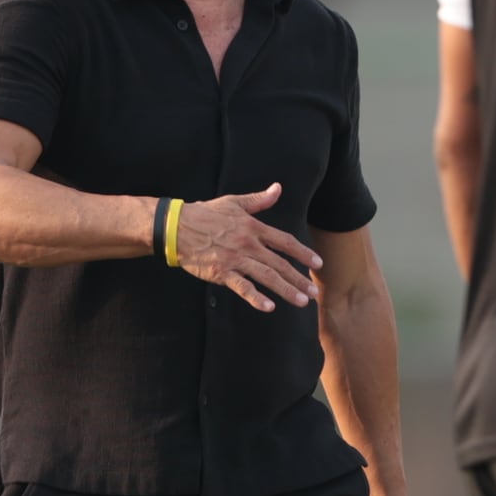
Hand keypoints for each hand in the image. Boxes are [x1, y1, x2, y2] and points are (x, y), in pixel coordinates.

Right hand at [174, 183, 322, 312]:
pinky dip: (256, 297)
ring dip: (285, 290)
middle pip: (279, 263)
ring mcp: (235, 259)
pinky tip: (269, 307)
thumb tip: (278, 189)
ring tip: (301, 302)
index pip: (285, 241)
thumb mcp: (234, 203)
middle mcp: (248, 244)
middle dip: (299, 279)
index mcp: (253, 227)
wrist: (177, 227)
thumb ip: (258, 200)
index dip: (303, 253)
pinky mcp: (221, 272)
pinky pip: (242, 286)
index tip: (318, 264)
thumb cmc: (205, 214)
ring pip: (266, 276)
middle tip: (314, 294)